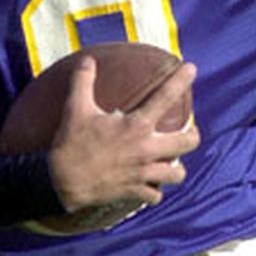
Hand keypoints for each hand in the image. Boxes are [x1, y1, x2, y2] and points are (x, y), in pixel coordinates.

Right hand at [48, 56, 200, 212]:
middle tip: (189, 131)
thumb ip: (83, 81)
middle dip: (193, 135)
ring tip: (172, 162)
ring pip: (177, 174)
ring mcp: (142, 173)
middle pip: (187, 143)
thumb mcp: (75, 108)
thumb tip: (87, 60)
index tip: (191, 69)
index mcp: (135, 125)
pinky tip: (150, 186)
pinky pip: (155, 195)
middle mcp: (146, 149)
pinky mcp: (134, 191)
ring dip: (177, 168)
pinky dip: (154, 191)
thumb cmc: (71, 143)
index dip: (181, 80)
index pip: (165, 97)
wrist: (62, 181)